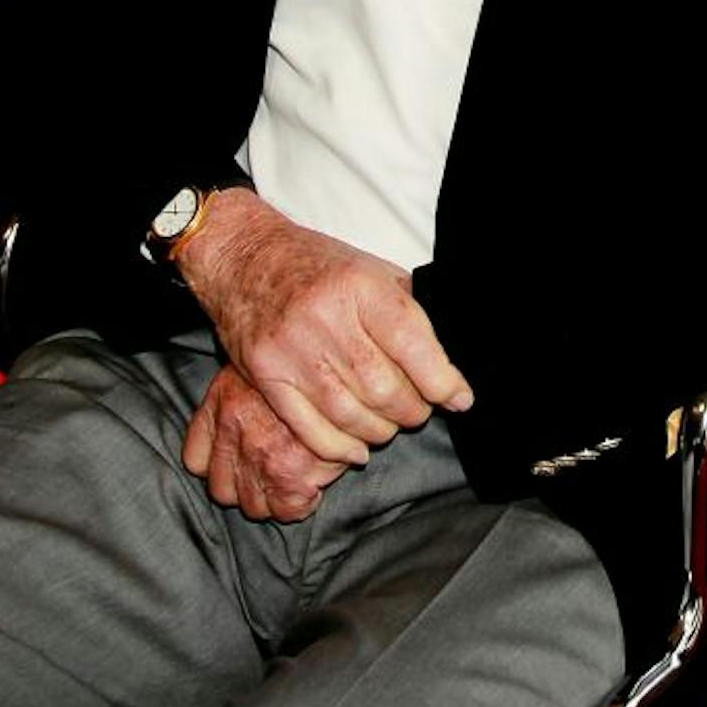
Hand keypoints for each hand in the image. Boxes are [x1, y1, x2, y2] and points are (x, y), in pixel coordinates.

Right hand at [175, 189, 473, 464]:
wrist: (245, 258)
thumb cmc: (316, 264)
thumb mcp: (370, 268)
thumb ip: (405, 308)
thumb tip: (445, 359)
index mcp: (359, 285)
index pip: (412, 343)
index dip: (442, 380)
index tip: (460, 399)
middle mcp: (325, 318)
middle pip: (383, 387)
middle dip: (413, 410)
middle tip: (421, 410)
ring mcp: (292, 350)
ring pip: (351, 414)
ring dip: (380, 430)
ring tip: (390, 425)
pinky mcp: (267, 376)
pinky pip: (310, 429)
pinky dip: (340, 448)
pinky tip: (357, 447)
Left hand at [183, 363, 349, 520]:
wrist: (336, 356)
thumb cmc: (301, 360)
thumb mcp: (255, 366)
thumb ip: (230, 400)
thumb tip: (221, 437)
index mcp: (222, 404)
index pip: (196, 461)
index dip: (217, 465)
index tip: (236, 462)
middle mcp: (235, 431)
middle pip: (222, 491)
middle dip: (245, 486)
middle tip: (270, 470)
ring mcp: (262, 456)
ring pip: (254, 506)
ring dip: (272, 497)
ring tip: (293, 476)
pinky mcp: (293, 476)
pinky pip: (288, 511)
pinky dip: (300, 504)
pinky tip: (312, 483)